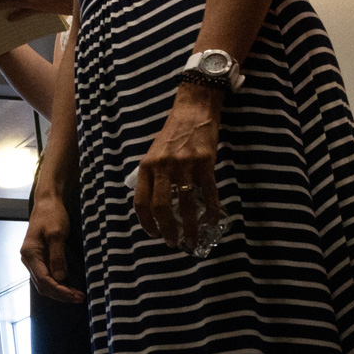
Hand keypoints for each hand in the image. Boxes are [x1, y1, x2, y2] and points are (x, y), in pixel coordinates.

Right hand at [22, 172, 82, 302]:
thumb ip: (57, 256)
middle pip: (42, 285)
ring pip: (44, 283)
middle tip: (79, 298)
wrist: (47, 202)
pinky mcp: (39, 258)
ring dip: (59, 292)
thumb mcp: (57, 234)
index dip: (60, 290)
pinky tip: (68, 287)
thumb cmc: (52, 214)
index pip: (44, 280)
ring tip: (76, 296)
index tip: (76, 295)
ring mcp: (32, 260)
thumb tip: (60, 278)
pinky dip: (57, 284)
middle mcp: (28, 259)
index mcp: (30, 254)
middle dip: (61, 295)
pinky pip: (46, 276)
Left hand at [133, 87, 222, 251]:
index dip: (146, 222)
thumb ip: (152, 176)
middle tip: (173, 243)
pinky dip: (211, 210)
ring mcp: (185, 165)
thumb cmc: (173, 134)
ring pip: (185, 204)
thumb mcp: (153, 153)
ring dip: (190, 226)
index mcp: (147, 166)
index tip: (153, 234)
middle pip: (161, 207)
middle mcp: (163, 167)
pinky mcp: (205, 162)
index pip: (141, 201)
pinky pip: (208, 192)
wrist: (194, 111)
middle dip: (167, 230)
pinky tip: (212, 221)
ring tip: (192, 240)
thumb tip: (154, 206)